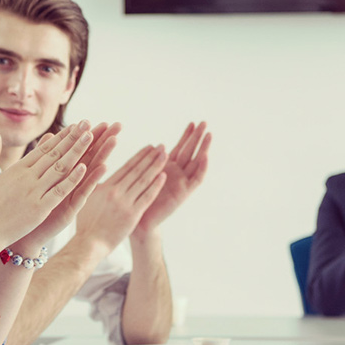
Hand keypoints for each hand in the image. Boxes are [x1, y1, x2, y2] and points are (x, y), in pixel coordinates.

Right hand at [0, 120, 93, 252]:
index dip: (60, 137)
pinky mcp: (39, 209)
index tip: (73, 127)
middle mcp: (26, 177)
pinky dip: (72, 179)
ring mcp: (33, 192)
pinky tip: (85, 167)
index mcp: (16, 170)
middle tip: (87, 124)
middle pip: (54, 154)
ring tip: (90, 137)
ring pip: (60, 168)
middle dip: (72, 138)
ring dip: (77, 152)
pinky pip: (59, 191)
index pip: (43, 149)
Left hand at [12, 122, 119, 248]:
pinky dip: (93, 179)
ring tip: (114, 139)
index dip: (91, 135)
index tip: (103, 120)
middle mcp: (70, 183)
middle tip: (118, 125)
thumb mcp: (33, 178)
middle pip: (89, 156)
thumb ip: (41, 156)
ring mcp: (72, 195)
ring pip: (90, 172)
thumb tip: (47, 135)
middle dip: (103, 140)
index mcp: (62, 174)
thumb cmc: (26, 208)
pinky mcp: (70, 209)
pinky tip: (103, 166)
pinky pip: (83, 192)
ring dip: (102, 154)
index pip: (79, 150)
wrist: (22, 235)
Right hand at [74, 145, 166, 253]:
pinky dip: (156, 185)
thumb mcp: (85, 197)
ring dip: (156, 167)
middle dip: (150, 157)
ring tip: (165, 156)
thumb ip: (93, 181)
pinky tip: (163, 176)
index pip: (126, 167)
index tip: (148, 147)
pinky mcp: (132, 215)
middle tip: (161, 146)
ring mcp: (125, 203)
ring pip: (143, 181)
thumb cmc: (86, 223)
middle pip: (137, 170)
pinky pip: (147, 197)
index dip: (139, 156)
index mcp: (105, 186)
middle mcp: (116, 192)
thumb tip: (99, 165)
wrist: (90, 244)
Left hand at [134, 122, 210, 237]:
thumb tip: (151, 145)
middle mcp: (176, 174)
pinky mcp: (183, 193)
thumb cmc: (135, 199)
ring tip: (209, 134)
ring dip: (203, 148)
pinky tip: (205, 155)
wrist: (138, 222)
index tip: (192, 123)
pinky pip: (196, 179)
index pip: (180, 149)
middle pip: (190, 152)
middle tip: (204, 123)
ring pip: (196, 162)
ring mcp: (181, 183)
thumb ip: (145, 162)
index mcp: (166, 168)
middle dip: (197, 138)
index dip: (186, 137)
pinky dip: (201, 168)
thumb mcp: (139, 175)